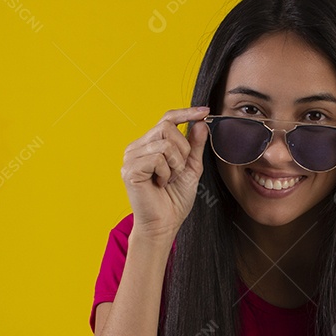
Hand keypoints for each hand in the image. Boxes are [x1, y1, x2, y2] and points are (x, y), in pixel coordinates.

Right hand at [121, 105, 209, 241]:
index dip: (186, 112)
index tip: (205, 111)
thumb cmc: (175, 199)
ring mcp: (131, 157)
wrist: (165, 224)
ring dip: (175, 163)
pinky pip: (157, 158)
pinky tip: (160, 184)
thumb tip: (201, 122)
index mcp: (149, 144)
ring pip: (164, 142)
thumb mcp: (191, 168)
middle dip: (182, 149)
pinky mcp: (130, 169)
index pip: (167, 118)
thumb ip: (195, 146)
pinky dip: (166, 172)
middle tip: (179, 170)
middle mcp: (137, 147)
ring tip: (168, 179)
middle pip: (167, 126)